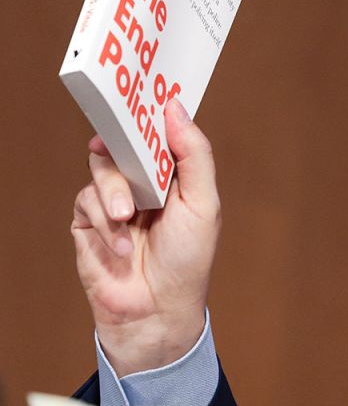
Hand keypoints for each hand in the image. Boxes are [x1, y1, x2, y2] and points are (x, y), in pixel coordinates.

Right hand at [71, 99, 220, 375]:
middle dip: (123, 147)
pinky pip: (85, 201)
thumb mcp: (203, 202)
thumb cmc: (188, 259)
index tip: (141, 95)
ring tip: (127, 219)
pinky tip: (119, 245)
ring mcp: (115, 200)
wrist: (155, 310)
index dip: (151, 114)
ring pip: (102, 169)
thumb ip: (193, 154)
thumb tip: (176, 109)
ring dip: (113, 192)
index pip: (160, 133)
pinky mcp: (89, 221)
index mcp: (176, 174)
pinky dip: (103, 221)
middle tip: (117, 144)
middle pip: (124, 143)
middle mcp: (145, 182)